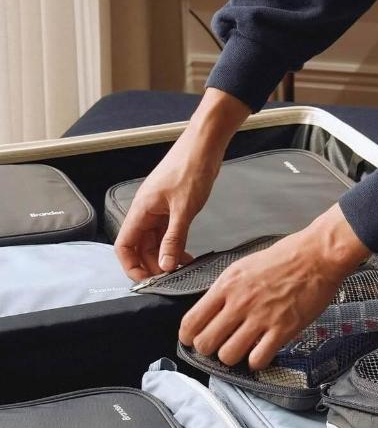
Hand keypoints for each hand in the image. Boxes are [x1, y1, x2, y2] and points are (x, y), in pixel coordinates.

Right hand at [115, 89, 249, 280]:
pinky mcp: (172, 208)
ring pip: (154, 241)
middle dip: (151, 265)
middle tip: (170, 280)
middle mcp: (146, 211)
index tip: (147, 281)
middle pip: (139, 247)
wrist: (204, 145)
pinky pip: (167, 233)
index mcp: (140, 210)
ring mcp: (159, 210)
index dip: (131, 266)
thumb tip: (165, 266)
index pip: (124, 245)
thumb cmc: (191, 169)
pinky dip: (174, 246)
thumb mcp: (184, 209)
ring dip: (165, 257)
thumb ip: (174, 239)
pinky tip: (187, 256)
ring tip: (182, 270)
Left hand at [179, 204, 369, 369]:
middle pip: (205, 343)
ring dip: (233, 357)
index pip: (191, 322)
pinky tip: (261, 352)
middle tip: (219, 345)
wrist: (317, 256)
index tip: (194, 339)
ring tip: (242, 349)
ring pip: (228, 356)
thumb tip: (212, 309)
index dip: (189, 337)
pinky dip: (257, 361)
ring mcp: (261, 318)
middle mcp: (239, 303)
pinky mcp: (282, 330)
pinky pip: (258, 359)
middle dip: (209, 349)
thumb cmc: (285, 257)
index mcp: (226, 285)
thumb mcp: (244, 266)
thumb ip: (226, 289)